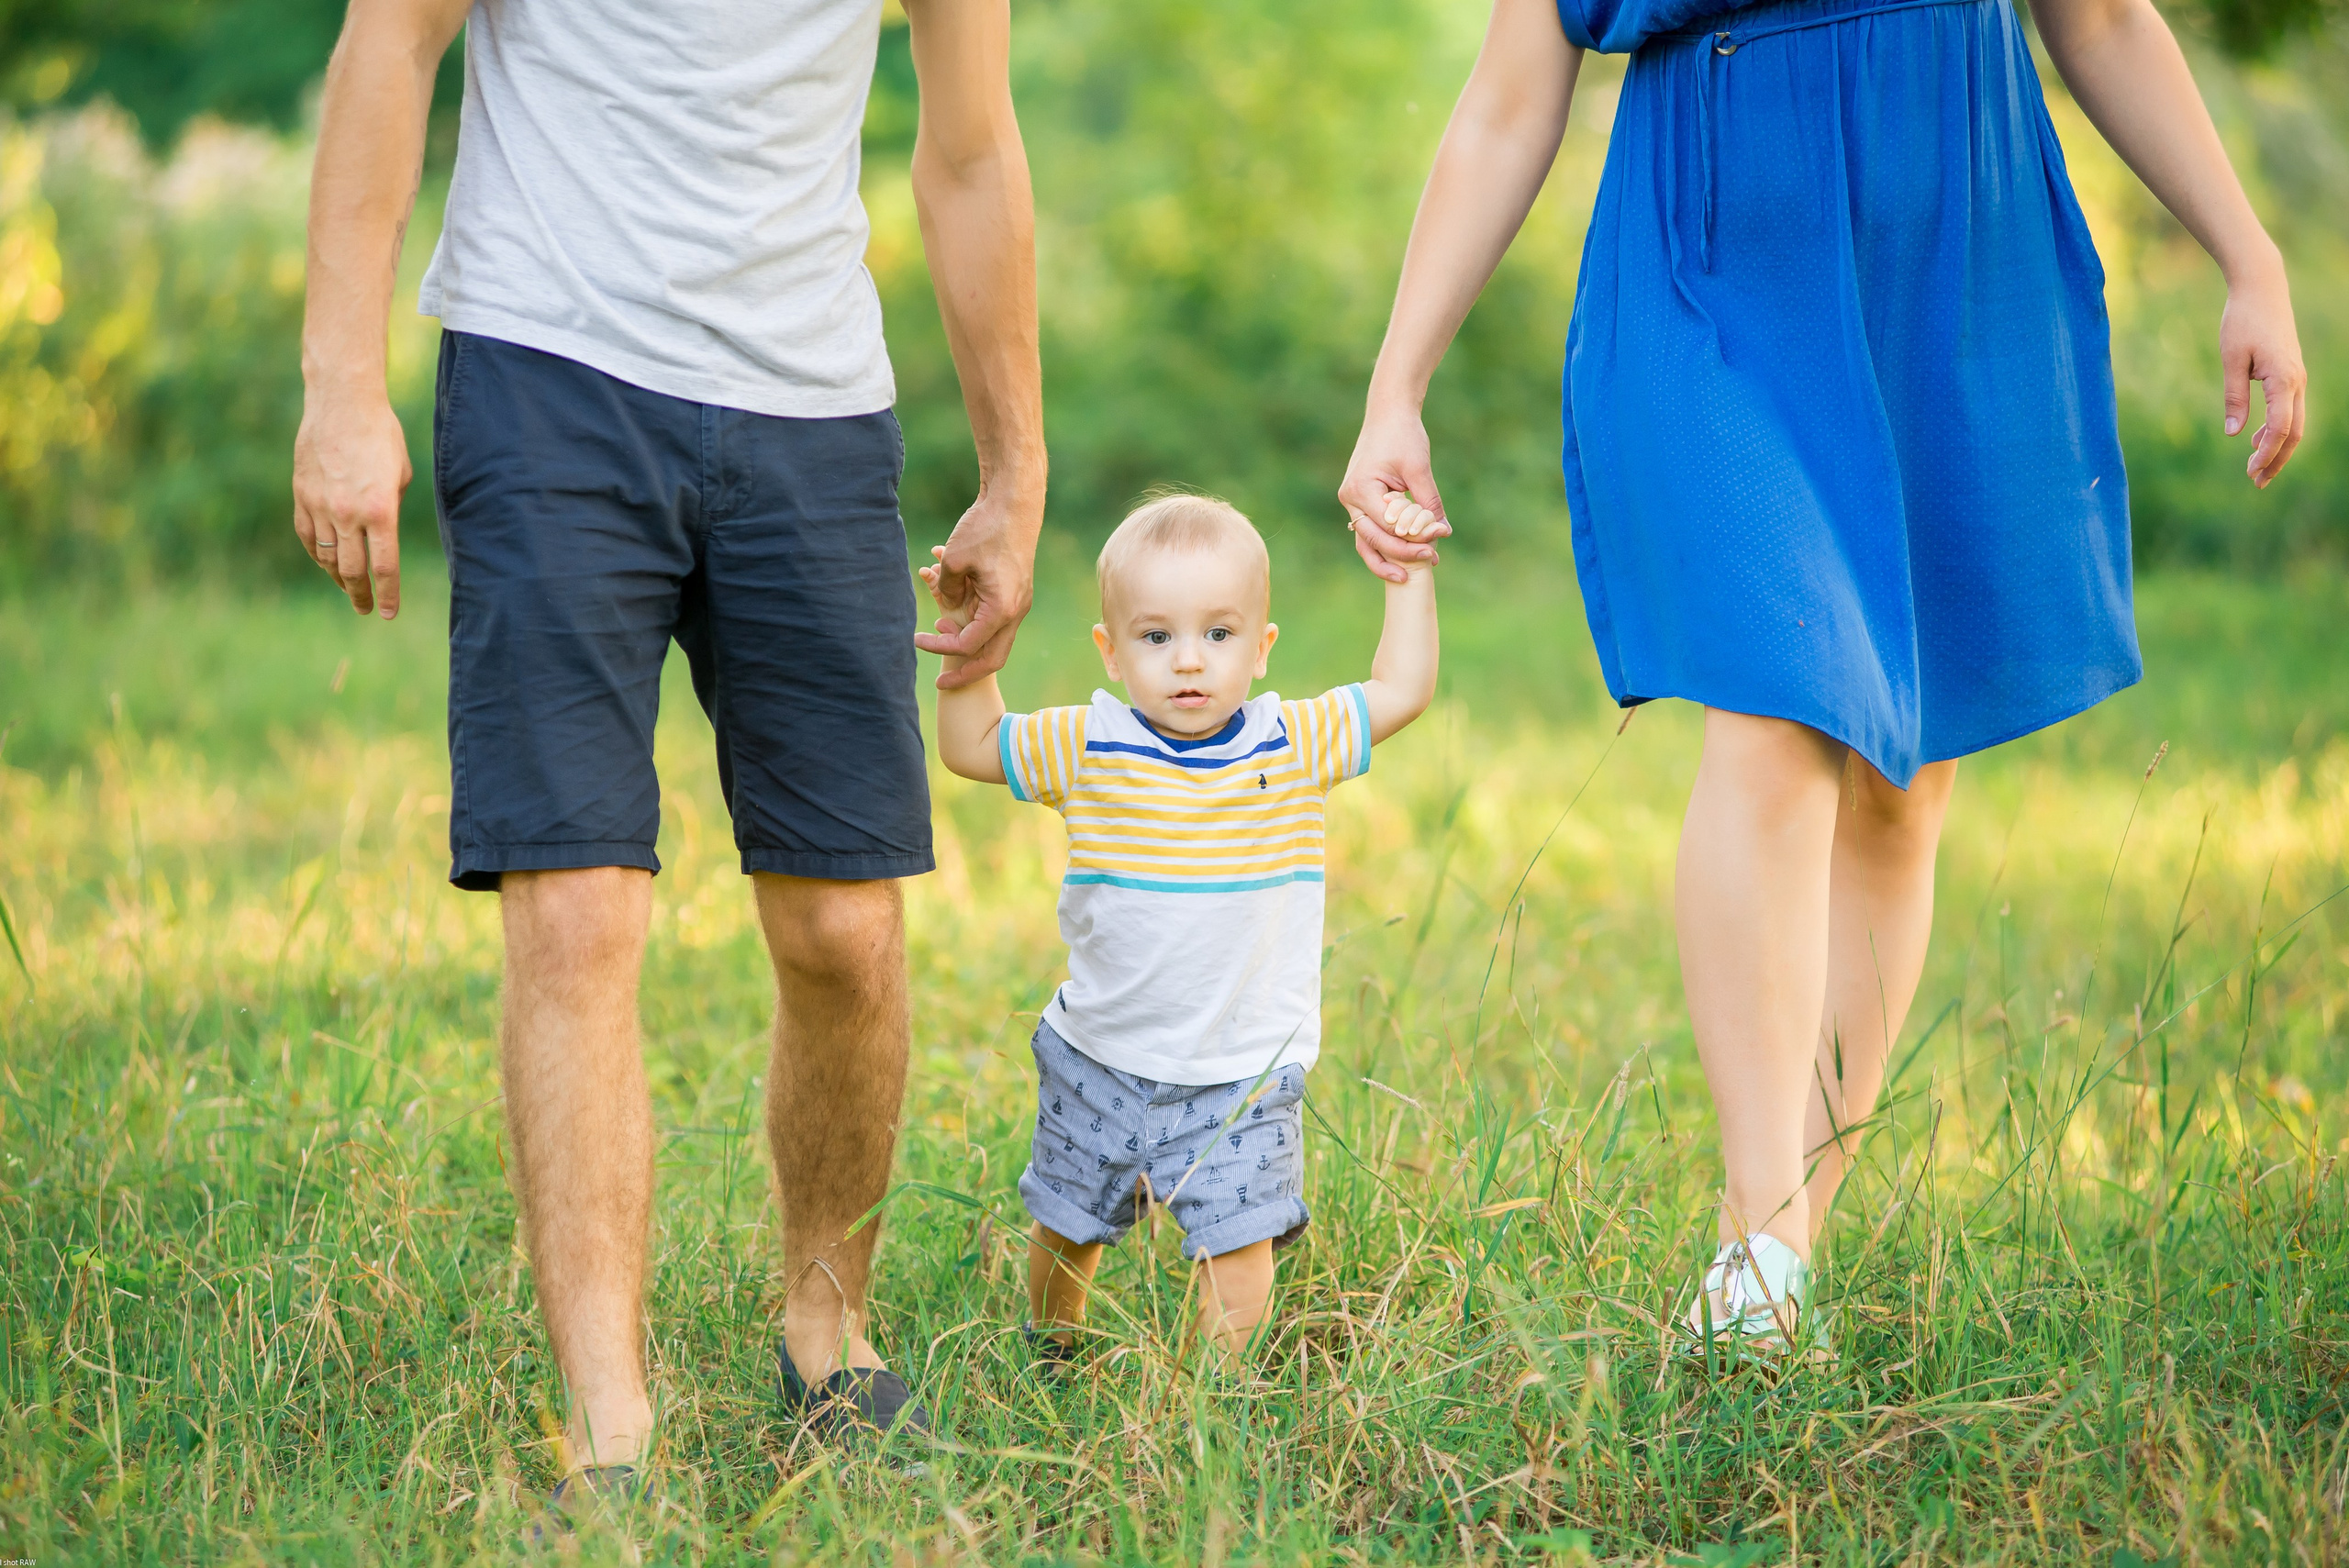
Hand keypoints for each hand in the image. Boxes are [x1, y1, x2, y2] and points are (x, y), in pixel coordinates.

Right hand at [292, 389, 410, 617]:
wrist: (342, 404)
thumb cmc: (381, 436)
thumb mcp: (400, 475)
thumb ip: (392, 509)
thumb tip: (382, 534)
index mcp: (381, 511)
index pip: (384, 567)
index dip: (387, 595)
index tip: (387, 614)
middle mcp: (348, 514)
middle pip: (352, 570)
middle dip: (360, 595)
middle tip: (365, 609)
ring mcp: (320, 506)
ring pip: (326, 557)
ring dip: (338, 577)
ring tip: (348, 588)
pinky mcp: (301, 495)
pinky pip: (306, 536)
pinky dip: (315, 554)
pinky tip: (325, 562)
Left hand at [912, 487, 1041, 688]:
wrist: (1015, 504)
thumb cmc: (986, 529)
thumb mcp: (955, 560)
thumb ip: (946, 589)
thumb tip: (947, 607)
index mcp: (1002, 609)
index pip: (968, 645)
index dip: (940, 647)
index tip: (917, 640)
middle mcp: (1015, 611)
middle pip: (992, 658)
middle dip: (966, 673)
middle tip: (943, 682)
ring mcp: (1019, 603)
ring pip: (995, 640)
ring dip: (968, 644)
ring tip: (940, 634)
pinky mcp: (1016, 592)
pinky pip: (995, 618)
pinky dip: (974, 620)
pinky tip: (951, 605)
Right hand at [1337, 404, 1449, 583]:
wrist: (1389, 415)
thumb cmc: (1403, 436)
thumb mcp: (1419, 469)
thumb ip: (1428, 503)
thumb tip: (1442, 532)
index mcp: (1360, 490)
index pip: (1388, 527)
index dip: (1413, 540)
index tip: (1438, 543)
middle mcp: (1350, 499)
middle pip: (1374, 540)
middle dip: (1402, 554)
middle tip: (1431, 561)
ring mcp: (1352, 502)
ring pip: (1367, 542)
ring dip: (1386, 560)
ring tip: (1406, 578)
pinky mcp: (1361, 502)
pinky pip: (1371, 531)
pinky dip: (1385, 545)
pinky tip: (1404, 557)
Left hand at [2220, 264, 2305, 488]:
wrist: (2262, 290)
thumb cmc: (2242, 321)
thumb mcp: (2232, 359)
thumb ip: (2234, 396)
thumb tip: (2234, 433)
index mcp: (2283, 379)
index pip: (2280, 428)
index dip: (2267, 454)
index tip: (2250, 473)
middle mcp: (2297, 381)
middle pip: (2294, 431)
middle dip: (2277, 460)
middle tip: (2256, 483)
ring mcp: (2297, 378)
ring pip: (2295, 422)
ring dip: (2277, 447)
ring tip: (2256, 469)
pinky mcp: (2290, 374)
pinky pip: (2289, 409)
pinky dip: (2276, 429)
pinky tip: (2255, 439)